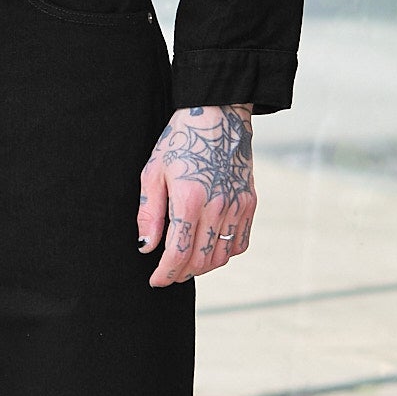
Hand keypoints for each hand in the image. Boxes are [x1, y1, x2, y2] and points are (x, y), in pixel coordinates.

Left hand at [138, 104, 255, 284]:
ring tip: (186, 262)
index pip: (179, 253)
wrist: (218, 115)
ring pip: (222, 256)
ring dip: (203, 266)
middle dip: (181, 273)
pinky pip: (240, 243)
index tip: (155, 280)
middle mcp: (217, 206)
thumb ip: (149, 215)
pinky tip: (209, 247)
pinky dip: (224, 253)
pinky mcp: (250, 203)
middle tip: (168, 273)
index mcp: (189, 200)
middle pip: (201, 261)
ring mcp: (237, 206)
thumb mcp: (153, 173)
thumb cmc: (180, 141)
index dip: (165, 273)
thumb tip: (146, 248)